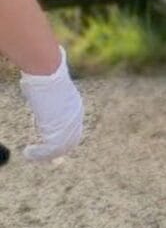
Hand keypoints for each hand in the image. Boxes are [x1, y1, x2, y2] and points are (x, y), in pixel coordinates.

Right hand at [20, 47, 83, 161]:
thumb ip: (45, 97)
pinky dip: (38, 154)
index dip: (63, 141)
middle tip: (38, 154)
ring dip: (44, 155)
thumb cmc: (43, 76)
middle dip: (55, 151)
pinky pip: (50, 149)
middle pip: (70, 142)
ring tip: (30, 153)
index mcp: (75, 108)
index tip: (47, 146)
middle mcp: (75, 117)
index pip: (74, 131)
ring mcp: (69, 124)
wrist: (47, 73)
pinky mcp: (59, 128)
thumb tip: (31, 88)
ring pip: (60, 148)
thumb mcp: (46, 90)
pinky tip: (28, 152)